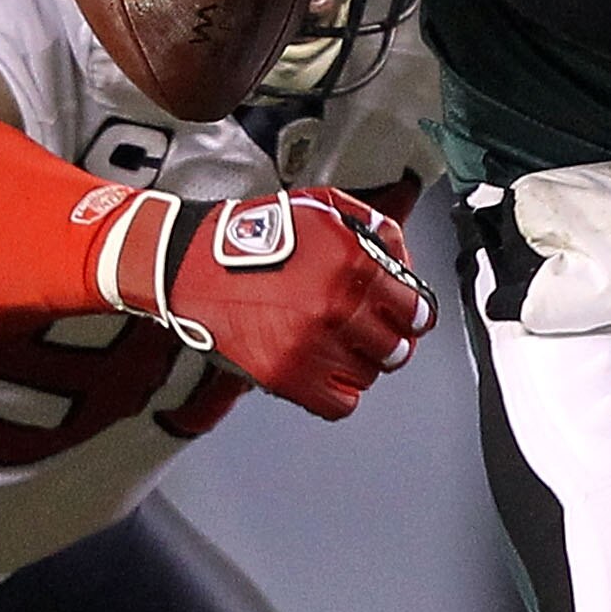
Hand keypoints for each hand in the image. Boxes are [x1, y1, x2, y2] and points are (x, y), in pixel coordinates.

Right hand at [99, 185, 433, 419]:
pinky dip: (338, 391)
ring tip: (340, 344)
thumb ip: (373, 229)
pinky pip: (339, 404)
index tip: (414, 320)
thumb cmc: (256, 233)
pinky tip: (326, 369)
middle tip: (378, 333)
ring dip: (360, 362)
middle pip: (396, 348)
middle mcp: (336, 306)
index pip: (414, 308)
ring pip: (368, 375)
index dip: (418, 315)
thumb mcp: (323, 207)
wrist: (192, 264)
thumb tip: (404, 260)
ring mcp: (311, 345)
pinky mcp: (284, 375)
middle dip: (392, 340)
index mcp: (353, 263)